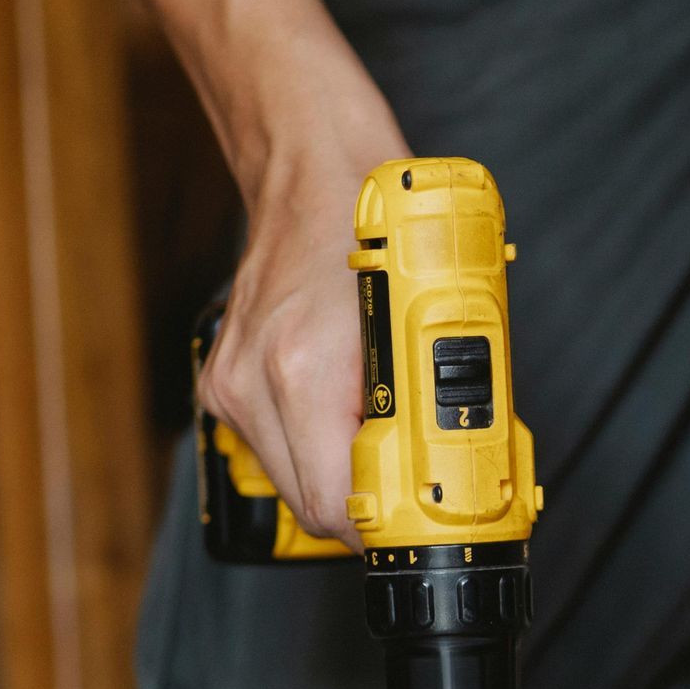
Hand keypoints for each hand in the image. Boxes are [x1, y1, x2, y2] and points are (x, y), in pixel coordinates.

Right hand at [196, 139, 405, 551]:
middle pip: (311, 503)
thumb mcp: (430, 309)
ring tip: (386, 444)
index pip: (334, 502)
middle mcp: (254, 380)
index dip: (384, 525)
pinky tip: (347, 417)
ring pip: (292, 480)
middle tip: (420, 491)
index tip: (423, 522)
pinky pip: (274, 446)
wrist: (307, 162)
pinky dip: (316, 446)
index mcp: (303, 368)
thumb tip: (465, 458)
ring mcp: (230, 381)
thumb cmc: (371, 220)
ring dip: (342, 475)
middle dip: (369, 505)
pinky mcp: (223, 379)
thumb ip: (439, 391)